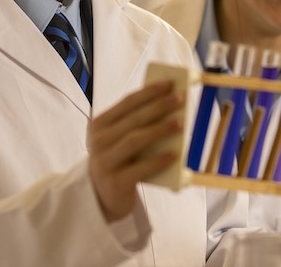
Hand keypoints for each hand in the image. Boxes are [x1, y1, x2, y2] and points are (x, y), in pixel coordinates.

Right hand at [86, 80, 182, 221]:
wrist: (101, 196)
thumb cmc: (117, 161)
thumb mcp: (118, 139)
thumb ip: (134, 124)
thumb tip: (168, 105)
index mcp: (100, 124)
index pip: (127, 103)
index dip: (148, 92)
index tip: (169, 84)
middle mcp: (99, 141)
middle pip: (133, 119)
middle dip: (158, 107)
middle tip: (180, 99)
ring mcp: (105, 162)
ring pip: (134, 140)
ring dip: (159, 130)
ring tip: (180, 124)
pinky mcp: (115, 182)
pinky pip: (140, 168)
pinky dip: (158, 160)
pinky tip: (174, 154)